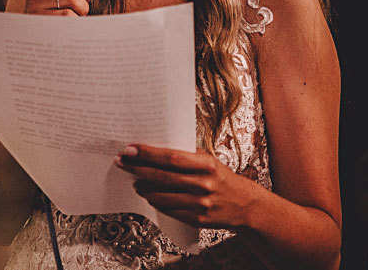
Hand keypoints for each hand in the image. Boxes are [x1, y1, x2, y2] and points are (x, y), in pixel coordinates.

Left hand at [115, 144, 256, 228]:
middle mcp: (204, 184)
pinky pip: (169, 210)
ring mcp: (200, 203)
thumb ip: (186, 154)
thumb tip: (154, 148)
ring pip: (162, 195)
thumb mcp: (209, 160)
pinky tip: (148, 194)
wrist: (244, 205)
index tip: (130, 149)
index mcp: (207, 164)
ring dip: (143, 187)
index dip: (148, 153)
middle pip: (162, 176)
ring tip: (134, 180)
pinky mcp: (197, 219)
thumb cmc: (222, 177)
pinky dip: (155, 201)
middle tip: (122, 162)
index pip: (171, 157)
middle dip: (137, 168)